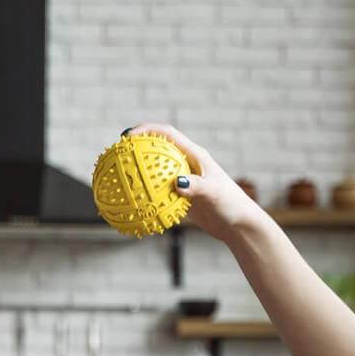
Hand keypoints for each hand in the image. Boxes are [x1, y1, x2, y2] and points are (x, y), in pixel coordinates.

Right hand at [124, 122, 268, 241]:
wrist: (240, 225)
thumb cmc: (231, 206)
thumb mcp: (214, 194)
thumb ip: (196, 186)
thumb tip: (176, 183)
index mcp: (195, 155)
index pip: (167, 134)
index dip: (146, 130)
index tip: (127, 137)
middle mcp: (188, 164)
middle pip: (157, 150)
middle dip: (136, 149)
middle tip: (115, 155)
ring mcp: (184, 181)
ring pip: (155, 173)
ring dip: (138, 174)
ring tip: (117, 180)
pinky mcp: (183, 197)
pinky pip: (159, 194)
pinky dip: (145, 197)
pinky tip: (131, 207)